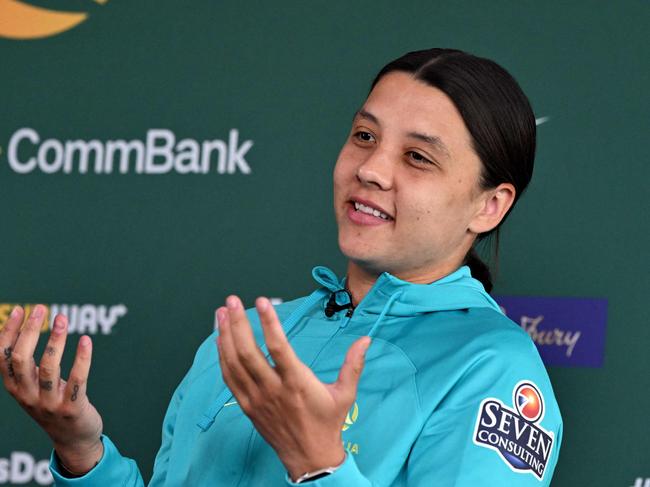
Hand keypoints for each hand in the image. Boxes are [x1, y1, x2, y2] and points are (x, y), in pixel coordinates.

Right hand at [0, 305, 103, 473]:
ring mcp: (49, 404)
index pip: (3, 357)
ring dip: (55, 340)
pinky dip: (82, 358)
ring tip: (62, 318)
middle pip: (21, 359)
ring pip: (48, 368)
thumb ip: (28, 365)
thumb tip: (25, 329)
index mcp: (15, 388)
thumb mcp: (34, 386)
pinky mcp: (72, 408)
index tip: (19, 310)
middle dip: (29, 331)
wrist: (73, 439)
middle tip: (41, 309)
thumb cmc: (54, 404)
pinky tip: (86, 340)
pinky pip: (78, 379)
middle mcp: (28, 396)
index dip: (9, 332)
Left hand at [216, 295, 370, 480]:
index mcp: (298, 383)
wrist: (310, 458)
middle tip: (232, 300)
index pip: (279, 348)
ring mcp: (257, 399)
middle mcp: (274, 390)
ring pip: (234, 364)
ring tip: (222, 312)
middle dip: (238, 324)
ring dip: (226, 335)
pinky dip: (223, 357)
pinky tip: (220, 339)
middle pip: (249, 353)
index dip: (269, 323)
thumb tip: (366, 339)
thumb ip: (353, 364)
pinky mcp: (247, 406)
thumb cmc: (328, 423)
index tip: (263, 301)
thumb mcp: (345, 393)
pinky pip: (230, 378)